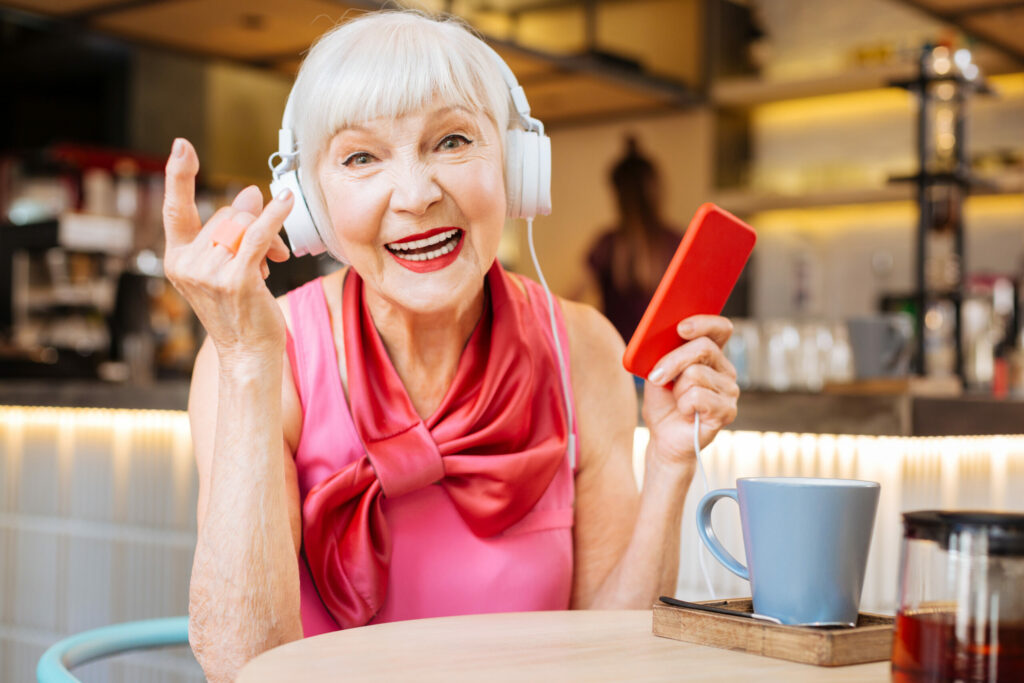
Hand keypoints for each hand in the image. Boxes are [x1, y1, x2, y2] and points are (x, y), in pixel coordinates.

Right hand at [162, 138, 292, 359]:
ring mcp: (210, 273)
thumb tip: (249, 192)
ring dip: (269, 236)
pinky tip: (286, 201)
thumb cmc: (240, 311)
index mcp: (177, 260)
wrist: (248, 353)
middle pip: (226, 216)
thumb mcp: (229, 267)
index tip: (182, 145)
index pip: (175, 210)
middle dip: (253, 225)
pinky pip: (259, 235)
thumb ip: (232, 232)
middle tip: (272, 252)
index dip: (178, 176)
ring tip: (276, 259)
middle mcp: (187, 265)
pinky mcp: (236, 280)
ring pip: (244, 225)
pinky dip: (275, 216)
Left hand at [641, 315, 738, 468]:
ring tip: (678, 401)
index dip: (704, 323)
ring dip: (677, 390)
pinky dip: (684, 405)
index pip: (720, 329)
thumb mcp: (657, 374)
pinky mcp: (727, 410)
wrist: (664, 439)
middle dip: (673, 361)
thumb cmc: (663, 404)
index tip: (681, 328)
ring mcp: (730, 390)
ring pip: (696, 374)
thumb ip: (664, 356)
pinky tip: (686, 413)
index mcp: (711, 356)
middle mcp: (725, 370)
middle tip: (656, 377)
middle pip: (703, 348)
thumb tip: (662, 341)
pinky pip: (698, 396)